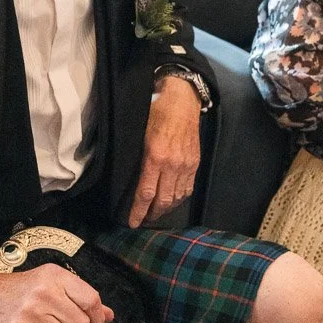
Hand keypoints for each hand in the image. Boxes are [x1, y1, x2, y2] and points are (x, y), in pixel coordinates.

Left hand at [128, 75, 201, 227]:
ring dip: (165, 209)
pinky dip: (178, 199)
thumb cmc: (155, 112)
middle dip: (151, 215)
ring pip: (176, 198)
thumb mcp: (139, 133)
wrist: (182, 100)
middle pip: (162, 201)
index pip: (145, 194)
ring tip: (155, 213)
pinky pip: (187, 189)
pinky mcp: (195, 164)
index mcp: (155, 158)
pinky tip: (171, 200)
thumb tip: (128, 179)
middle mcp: (172, 165)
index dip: (138, 212)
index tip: (132, 222)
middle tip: (142, 220)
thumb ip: (136, 157)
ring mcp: (186, 166)